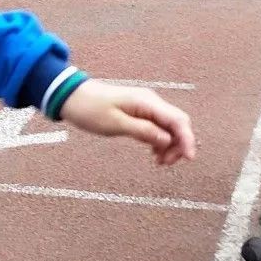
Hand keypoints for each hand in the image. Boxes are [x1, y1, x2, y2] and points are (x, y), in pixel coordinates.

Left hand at [59, 79, 194, 166]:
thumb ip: (143, 131)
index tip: (189, 158)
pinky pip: (157, 127)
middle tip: (166, 164)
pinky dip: (159, 141)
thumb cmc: (90, 109)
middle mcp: (150, 103)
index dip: (187, 139)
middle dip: (178, 144)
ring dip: (169, 145)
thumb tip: (166, 140)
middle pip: (177, 124)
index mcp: (147, 102)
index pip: (177, 120)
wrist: (72, 97)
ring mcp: (145, 107)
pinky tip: (154, 154)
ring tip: (159, 162)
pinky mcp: (138, 113)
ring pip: (168, 127)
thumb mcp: (115, 124)